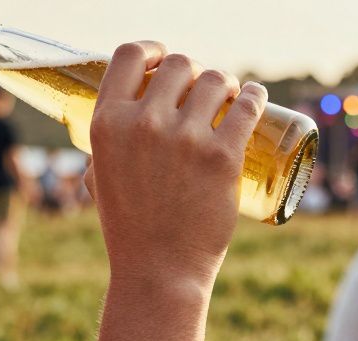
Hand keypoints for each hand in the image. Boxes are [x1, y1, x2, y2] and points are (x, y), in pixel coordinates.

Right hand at [85, 42, 266, 285]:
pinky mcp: (223, 157)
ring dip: (225, 82)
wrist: (159, 272)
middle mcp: (144, 123)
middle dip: (194, 71)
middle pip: (179, 64)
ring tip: (231, 96)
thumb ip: (103, 154)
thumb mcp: (101, 181)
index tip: (165, 59)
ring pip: (215, 80)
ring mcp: (185, 139)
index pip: (130, 55)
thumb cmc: (130, 231)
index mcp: (107, 123)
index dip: (152, 50)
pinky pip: (247, 107)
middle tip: (205, 91)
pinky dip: (255, 95)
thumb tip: (113, 137)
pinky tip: (256, 97)